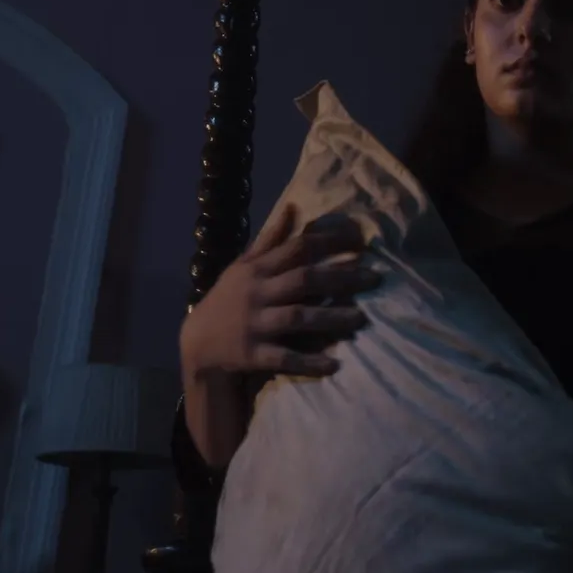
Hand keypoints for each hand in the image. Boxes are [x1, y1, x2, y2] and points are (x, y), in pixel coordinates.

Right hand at [179, 203, 380, 381]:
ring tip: (362, 318)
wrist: (197, 344)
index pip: (297, 248)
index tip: (361, 240)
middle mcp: (257, 293)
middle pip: (304, 280)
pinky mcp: (253, 354)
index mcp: (257, 270)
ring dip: (331, 317)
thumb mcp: (242, 266)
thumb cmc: (227, 300)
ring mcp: (255, 324)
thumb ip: (270, 239)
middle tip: (375, 278)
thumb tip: (292, 207)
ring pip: (298, 317)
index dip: (330, 242)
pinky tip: (334, 365)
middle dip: (341, 277)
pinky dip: (308, 362)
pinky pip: (285, 357)